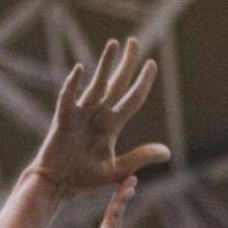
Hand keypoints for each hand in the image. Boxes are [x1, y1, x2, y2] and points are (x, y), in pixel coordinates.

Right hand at [30, 37, 169, 195]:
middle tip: (134, 41)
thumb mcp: (117, 170)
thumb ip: (140, 158)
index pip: (132, 99)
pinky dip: (73, 84)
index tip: (152, 64)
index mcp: (111, 126)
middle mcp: (98, 115)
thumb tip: (168, 153)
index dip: (142, 82)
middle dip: (126, 63)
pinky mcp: (63, 119)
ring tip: (114, 44)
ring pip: (96, 85)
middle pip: (116, 84)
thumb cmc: (84, 179)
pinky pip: (69, 97)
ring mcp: (80, 114)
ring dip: (104, 64)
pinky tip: (80, 70)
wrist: (59, 185)